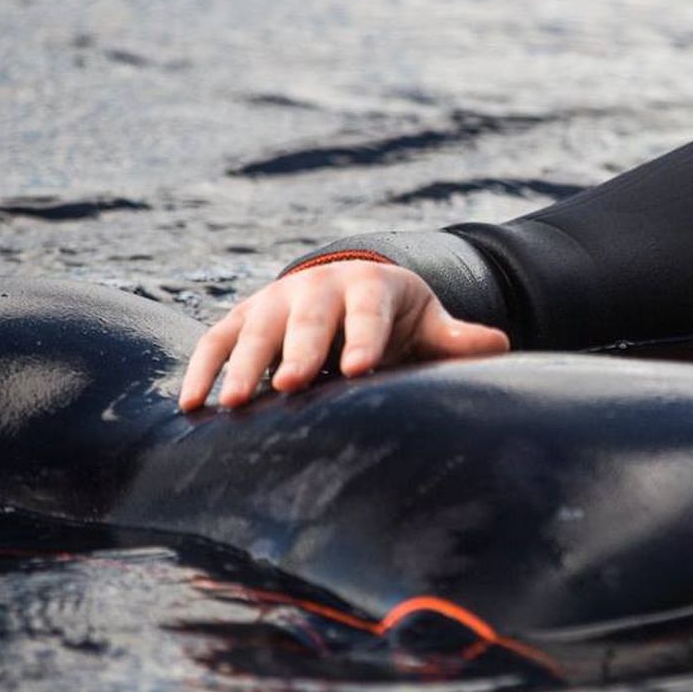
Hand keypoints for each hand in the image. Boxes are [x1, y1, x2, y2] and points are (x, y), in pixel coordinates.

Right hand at [177, 259, 509, 411]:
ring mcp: (274, 301)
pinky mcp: (240, 318)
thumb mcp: (424, 322)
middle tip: (289, 387)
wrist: (345, 286)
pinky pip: (216, 341)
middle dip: (298, 352)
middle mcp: (317, 287)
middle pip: (307, 320)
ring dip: (243, 366)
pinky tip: (192, 405)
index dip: (362, 339)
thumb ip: (454, 338)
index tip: (359, 369)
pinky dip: (202, 368)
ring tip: (234, 403)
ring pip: (255, 330)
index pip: (367, 313)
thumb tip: (500, 344)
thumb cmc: (393, 318)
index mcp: (369, 287)